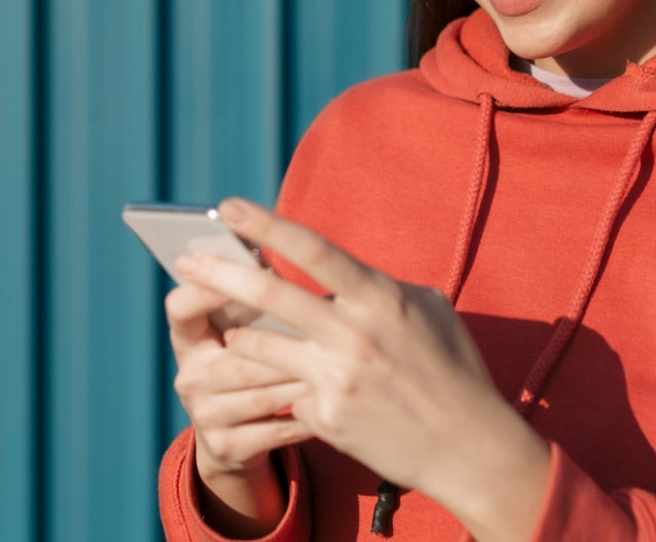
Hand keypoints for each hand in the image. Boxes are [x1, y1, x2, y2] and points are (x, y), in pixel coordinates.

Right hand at [164, 265, 312, 532]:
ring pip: (262, 392)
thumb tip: (274, 252)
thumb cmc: (253, 362)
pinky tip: (331, 403)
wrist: (237, 439)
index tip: (254, 267)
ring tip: (339, 367)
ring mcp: (203, 414)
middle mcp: (188, 374)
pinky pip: (276, 427)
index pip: (180, 305)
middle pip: (238, 353)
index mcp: (188, 337)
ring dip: (303, 380)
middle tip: (325, 330)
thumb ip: (254, 300)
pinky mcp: (224, 447)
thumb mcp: (245, 332)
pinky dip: (307, 416)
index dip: (208, 288)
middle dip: (285, 344)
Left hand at [175, 198, 552, 540]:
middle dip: (218, 273)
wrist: (469, 448)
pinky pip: (286, 392)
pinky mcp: (325, 418)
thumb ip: (376, 288)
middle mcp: (354, 336)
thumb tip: (333, 273)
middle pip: (268, 294)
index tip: (227, 207)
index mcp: (381, 299)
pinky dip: (288, 387)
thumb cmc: (453, 370)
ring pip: (260, 347)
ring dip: (242, 337)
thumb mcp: (427, 311)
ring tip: (236, 332)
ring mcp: (336, 380)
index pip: (312, 249)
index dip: (265, 224)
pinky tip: (303, 391)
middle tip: (185, 260)